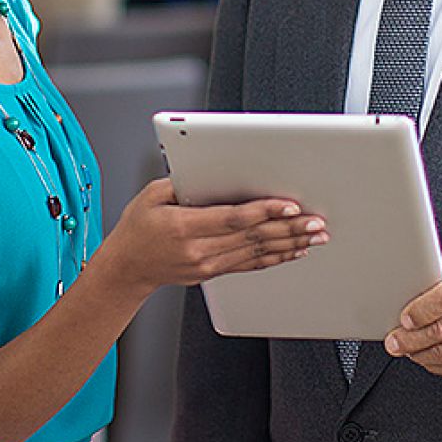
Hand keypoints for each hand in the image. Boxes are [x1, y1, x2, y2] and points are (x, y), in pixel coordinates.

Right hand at [113, 184, 327, 311]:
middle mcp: (200, 249)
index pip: (233, 218)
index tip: (288, 205)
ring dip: (290, 243)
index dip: (264, 211)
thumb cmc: (136, 229)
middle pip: (253, 236)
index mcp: (185, 227)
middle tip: (315, 221)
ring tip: (314, 236)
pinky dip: (275, 257)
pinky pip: (250, 265)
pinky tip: (293, 251)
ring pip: (258, 252)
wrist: (127, 268)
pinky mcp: (213, 272)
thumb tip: (212, 169)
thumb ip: (182, 183)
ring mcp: (208, 264)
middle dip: (289, 227)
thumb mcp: (152, 195)